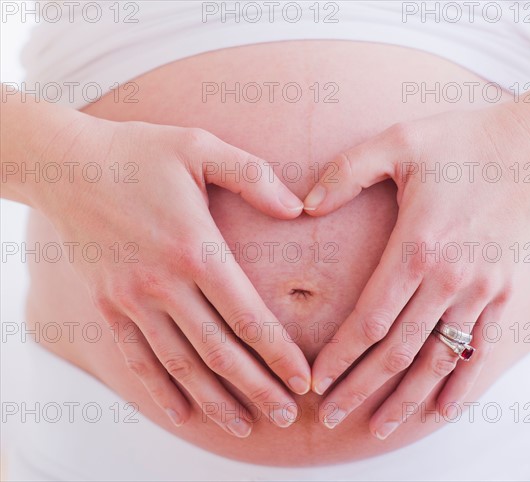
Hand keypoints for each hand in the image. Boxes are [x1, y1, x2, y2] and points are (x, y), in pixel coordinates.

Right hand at [31, 116, 310, 436]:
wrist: (67, 166)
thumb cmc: (139, 153)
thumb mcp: (200, 147)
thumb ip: (253, 177)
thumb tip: (298, 209)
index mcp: (195, 248)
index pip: (248, 316)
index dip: (279, 354)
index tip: (302, 380)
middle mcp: (164, 284)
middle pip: (220, 352)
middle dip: (258, 388)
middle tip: (288, 415)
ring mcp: (130, 300)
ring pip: (181, 365)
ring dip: (216, 400)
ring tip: (246, 425)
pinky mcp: (105, 306)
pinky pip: (135, 359)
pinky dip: (160, 389)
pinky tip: (181, 412)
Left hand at [303, 105, 529, 438]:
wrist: (528, 146)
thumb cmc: (457, 140)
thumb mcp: (395, 141)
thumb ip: (346, 172)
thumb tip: (304, 205)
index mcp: (418, 245)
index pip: (371, 318)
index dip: (342, 354)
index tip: (317, 380)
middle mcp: (451, 277)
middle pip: (398, 350)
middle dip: (361, 388)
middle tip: (330, 417)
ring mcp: (482, 289)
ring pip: (438, 359)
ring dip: (406, 398)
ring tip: (377, 428)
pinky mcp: (504, 291)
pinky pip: (481, 347)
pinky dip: (461, 382)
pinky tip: (442, 410)